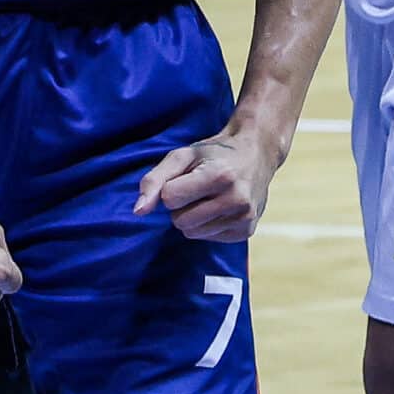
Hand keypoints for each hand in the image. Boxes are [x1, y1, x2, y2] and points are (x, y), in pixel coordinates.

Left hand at [135, 126, 280, 243]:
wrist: (256, 155)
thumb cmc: (213, 154)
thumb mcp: (182, 156)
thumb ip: (154, 181)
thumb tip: (138, 212)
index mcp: (219, 176)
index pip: (170, 198)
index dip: (172, 187)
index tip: (187, 176)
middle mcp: (236, 199)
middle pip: (180, 220)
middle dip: (181, 205)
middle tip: (198, 188)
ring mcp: (244, 218)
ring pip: (192, 233)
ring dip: (193, 217)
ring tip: (209, 197)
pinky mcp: (246, 232)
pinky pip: (208, 238)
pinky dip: (207, 225)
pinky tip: (220, 207)